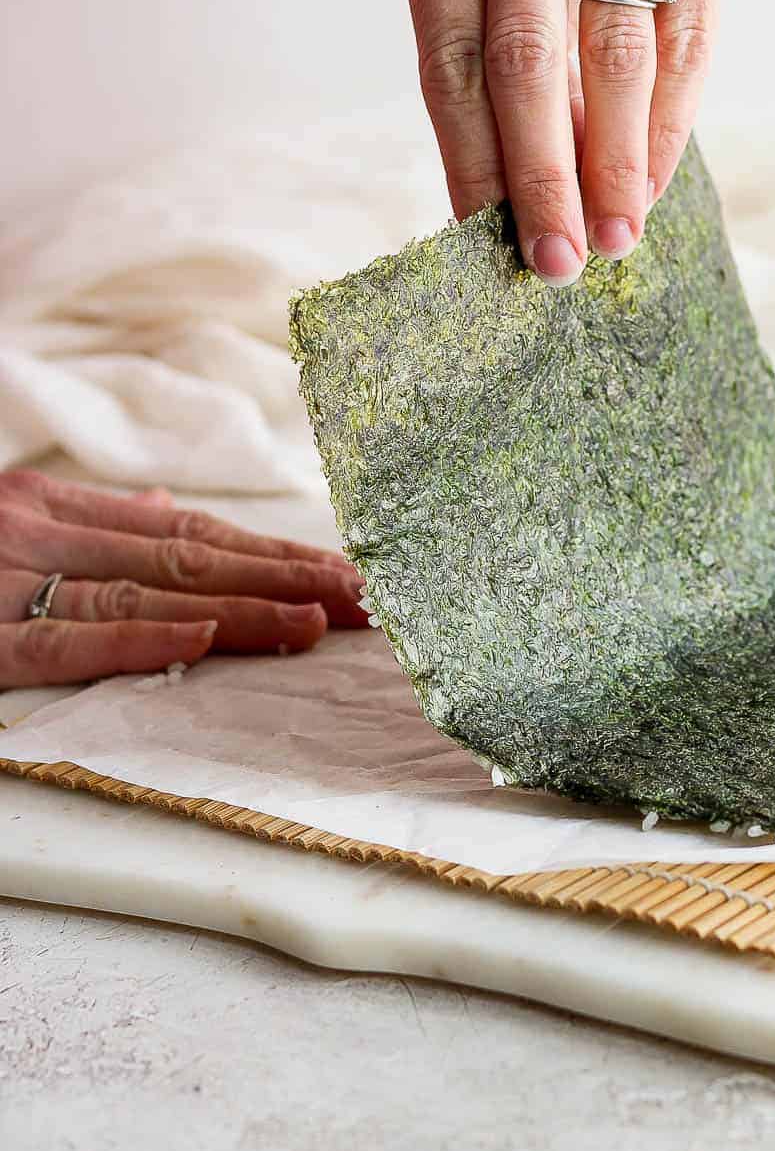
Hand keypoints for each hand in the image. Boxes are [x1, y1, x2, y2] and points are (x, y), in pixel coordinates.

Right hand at [0, 470, 366, 689]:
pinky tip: (203, 638)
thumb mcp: (4, 518)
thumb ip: (84, 521)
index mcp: (53, 508)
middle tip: (363, 600)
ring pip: (146, 595)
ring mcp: (8, 583)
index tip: (340, 574)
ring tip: (316, 621)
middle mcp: (43, 535)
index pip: (186, 533)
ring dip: (239, 609)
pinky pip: (66, 642)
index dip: (269, 555)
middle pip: (186, 560)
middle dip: (283, 579)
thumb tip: (160, 512)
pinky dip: (139, 638)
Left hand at [395, 0, 753, 283]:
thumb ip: (487, 56)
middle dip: (544, 177)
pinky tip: (655, 177)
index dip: (472, 160)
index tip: (487, 243)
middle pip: (527, 58)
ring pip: (615, 51)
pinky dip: (670, 120)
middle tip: (558, 261)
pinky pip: (688, 33)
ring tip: (616, 235)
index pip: (451, 55)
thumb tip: (515, 204)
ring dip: (616, 163)